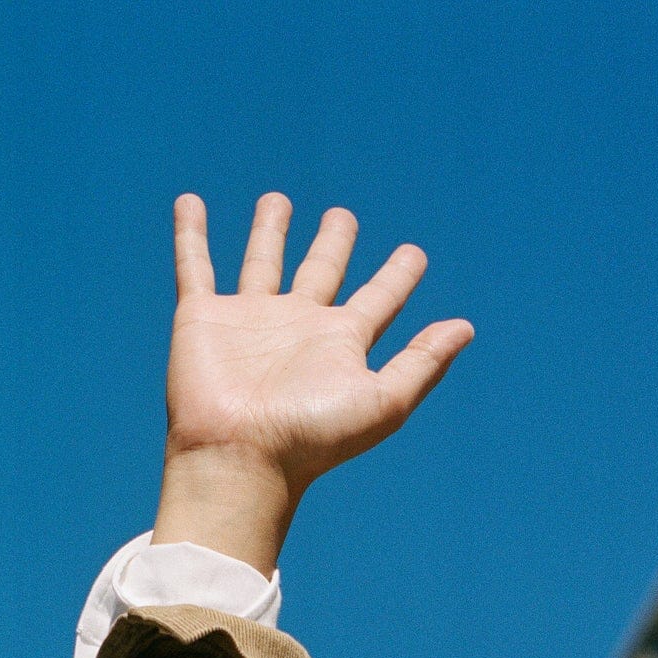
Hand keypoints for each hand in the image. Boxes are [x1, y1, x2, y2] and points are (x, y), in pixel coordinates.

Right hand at [152, 192, 472, 571]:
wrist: (242, 457)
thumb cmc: (313, 437)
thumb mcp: (384, 401)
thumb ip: (423, 363)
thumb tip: (466, 327)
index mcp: (341, 344)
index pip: (378, 300)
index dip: (398, 277)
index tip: (415, 254)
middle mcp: (298, 328)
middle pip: (321, 273)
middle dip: (334, 244)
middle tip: (343, 218)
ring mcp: (250, 320)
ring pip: (263, 261)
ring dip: (271, 231)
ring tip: (277, 200)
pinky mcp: (204, 317)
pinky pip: (195, 265)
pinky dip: (190, 234)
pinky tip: (190, 203)